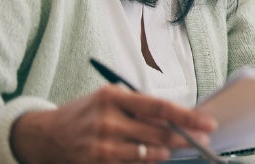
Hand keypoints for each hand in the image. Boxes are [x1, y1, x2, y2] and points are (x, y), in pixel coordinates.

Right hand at [10, 85, 216, 162]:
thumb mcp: (111, 98)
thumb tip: (177, 119)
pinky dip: (147, 161)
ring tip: (173, 146)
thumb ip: (141, 107)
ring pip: (149, 154)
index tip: (207, 122)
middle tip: (202, 139)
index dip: (187, 116)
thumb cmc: (87, 112)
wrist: (47, 136)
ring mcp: (102, 146)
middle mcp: (107, 121)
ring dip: (166, 151)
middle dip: (185, 138)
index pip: (159, 107)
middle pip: (158, 134)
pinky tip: (153, 155)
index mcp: (113, 97)